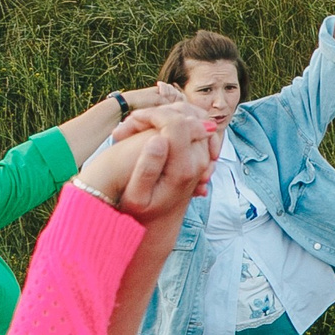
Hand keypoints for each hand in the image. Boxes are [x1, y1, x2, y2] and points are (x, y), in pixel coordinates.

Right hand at [80, 105, 214, 221]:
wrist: (156, 220)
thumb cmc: (140, 208)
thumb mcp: (136, 195)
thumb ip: (147, 167)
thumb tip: (159, 139)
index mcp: (183, 168)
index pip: (178, 124)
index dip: (154, 115)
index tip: (133, 118)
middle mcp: (199, 161)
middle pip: (187, 118)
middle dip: (159, 114)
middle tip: (133, 122)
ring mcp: (202, 157)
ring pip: (191, 120)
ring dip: (165, 117)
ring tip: (139, 126)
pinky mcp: (198, 154)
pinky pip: (191, 127)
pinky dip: (172, 123)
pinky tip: (151, 131)